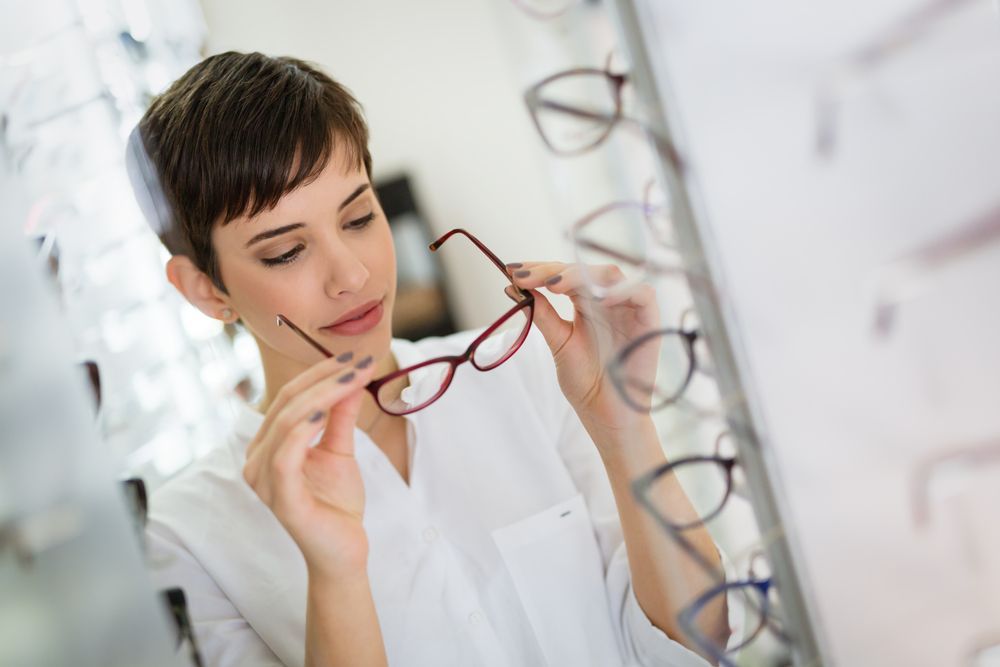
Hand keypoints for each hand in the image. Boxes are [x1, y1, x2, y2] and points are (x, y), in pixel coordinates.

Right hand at [243, 353, 377, 577]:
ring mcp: (264, 480)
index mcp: (267, 445)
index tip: (355, 356)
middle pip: (287, 404)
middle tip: (360, 361)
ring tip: (353, 378)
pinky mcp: (279, 498)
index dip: (320, 372)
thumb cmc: (336, 503)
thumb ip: (340, 415)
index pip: (288, 397)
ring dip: (322, 395)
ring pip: (286, 422)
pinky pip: (285, 456)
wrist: (343, 551)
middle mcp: (256, 460)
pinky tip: (326, 411)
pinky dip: (304, 428)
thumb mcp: (340, 449)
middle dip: (325, 377)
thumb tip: (351, 376)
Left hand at [508, 262, 660, 445]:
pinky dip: (621, 291)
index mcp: (586, 303)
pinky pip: (642, 294)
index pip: (564, 274)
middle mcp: (607, 300)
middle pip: (584, 269)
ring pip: (610, 274)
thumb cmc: (586, 381)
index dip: (539, 269)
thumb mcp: (558, 343)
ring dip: (580, 274)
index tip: (512, 272)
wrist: (606, 414)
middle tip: (524, 277)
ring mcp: (628, 308)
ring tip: (553, 285)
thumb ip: (542, 314)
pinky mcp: (649, 320)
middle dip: (551, 270)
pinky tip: (597, 299)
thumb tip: (512, 287)